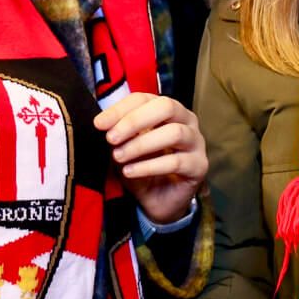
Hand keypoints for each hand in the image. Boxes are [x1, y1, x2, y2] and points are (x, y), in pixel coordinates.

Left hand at [94, 93, 206, 223]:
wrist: (156, 199)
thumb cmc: (142, 166)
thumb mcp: (124, 146)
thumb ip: (117, 132)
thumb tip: (103, 123)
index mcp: (166, 110)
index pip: (144, 99)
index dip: (120, 109)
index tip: (99, 124)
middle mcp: (186, 121)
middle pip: (166, 107)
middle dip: (135, 121)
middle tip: (112, 138)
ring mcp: (196, 142)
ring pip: (174, 133)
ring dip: (141, 145)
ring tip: (119, 157)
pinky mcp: (199, 166)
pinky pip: (176, 161)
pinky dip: (149, 166)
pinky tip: (130, 172)